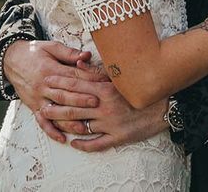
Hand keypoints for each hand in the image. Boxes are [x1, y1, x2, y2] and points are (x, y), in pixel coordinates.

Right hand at [2, 40, 103, 142]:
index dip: (88, 79)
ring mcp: (38, 98)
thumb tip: (87, 56)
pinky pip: (41, 122)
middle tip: (97, 103)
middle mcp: (43, 86)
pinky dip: (51, 131)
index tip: (103, 82)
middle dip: (81, 100)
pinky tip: (63, 139)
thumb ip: (69, 53)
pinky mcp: (33, 107)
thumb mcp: (51, 47)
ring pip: (55, 112)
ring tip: (85, 127)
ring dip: (69, 121)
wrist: (10, 60)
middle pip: (64, 95)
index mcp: (50, 69)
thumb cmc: (35, 51)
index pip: (72, 76)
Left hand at [39, 67, 168, 151]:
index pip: (76, 84)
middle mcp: (105, 106)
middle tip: (42, 104)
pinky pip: (96, 143)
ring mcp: (111, 124)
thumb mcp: (121, 76)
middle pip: (74, 105)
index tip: (47, 80)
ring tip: (51, 121)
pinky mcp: (118, 137)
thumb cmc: (142, 86)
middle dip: (56, 104)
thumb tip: (79, 63)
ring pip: (82, 125)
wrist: (165, 105)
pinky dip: (83, 144)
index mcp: (106, 89)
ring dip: (65, 123)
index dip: (60, 82)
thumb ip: (98, 71)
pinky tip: (73, 143)